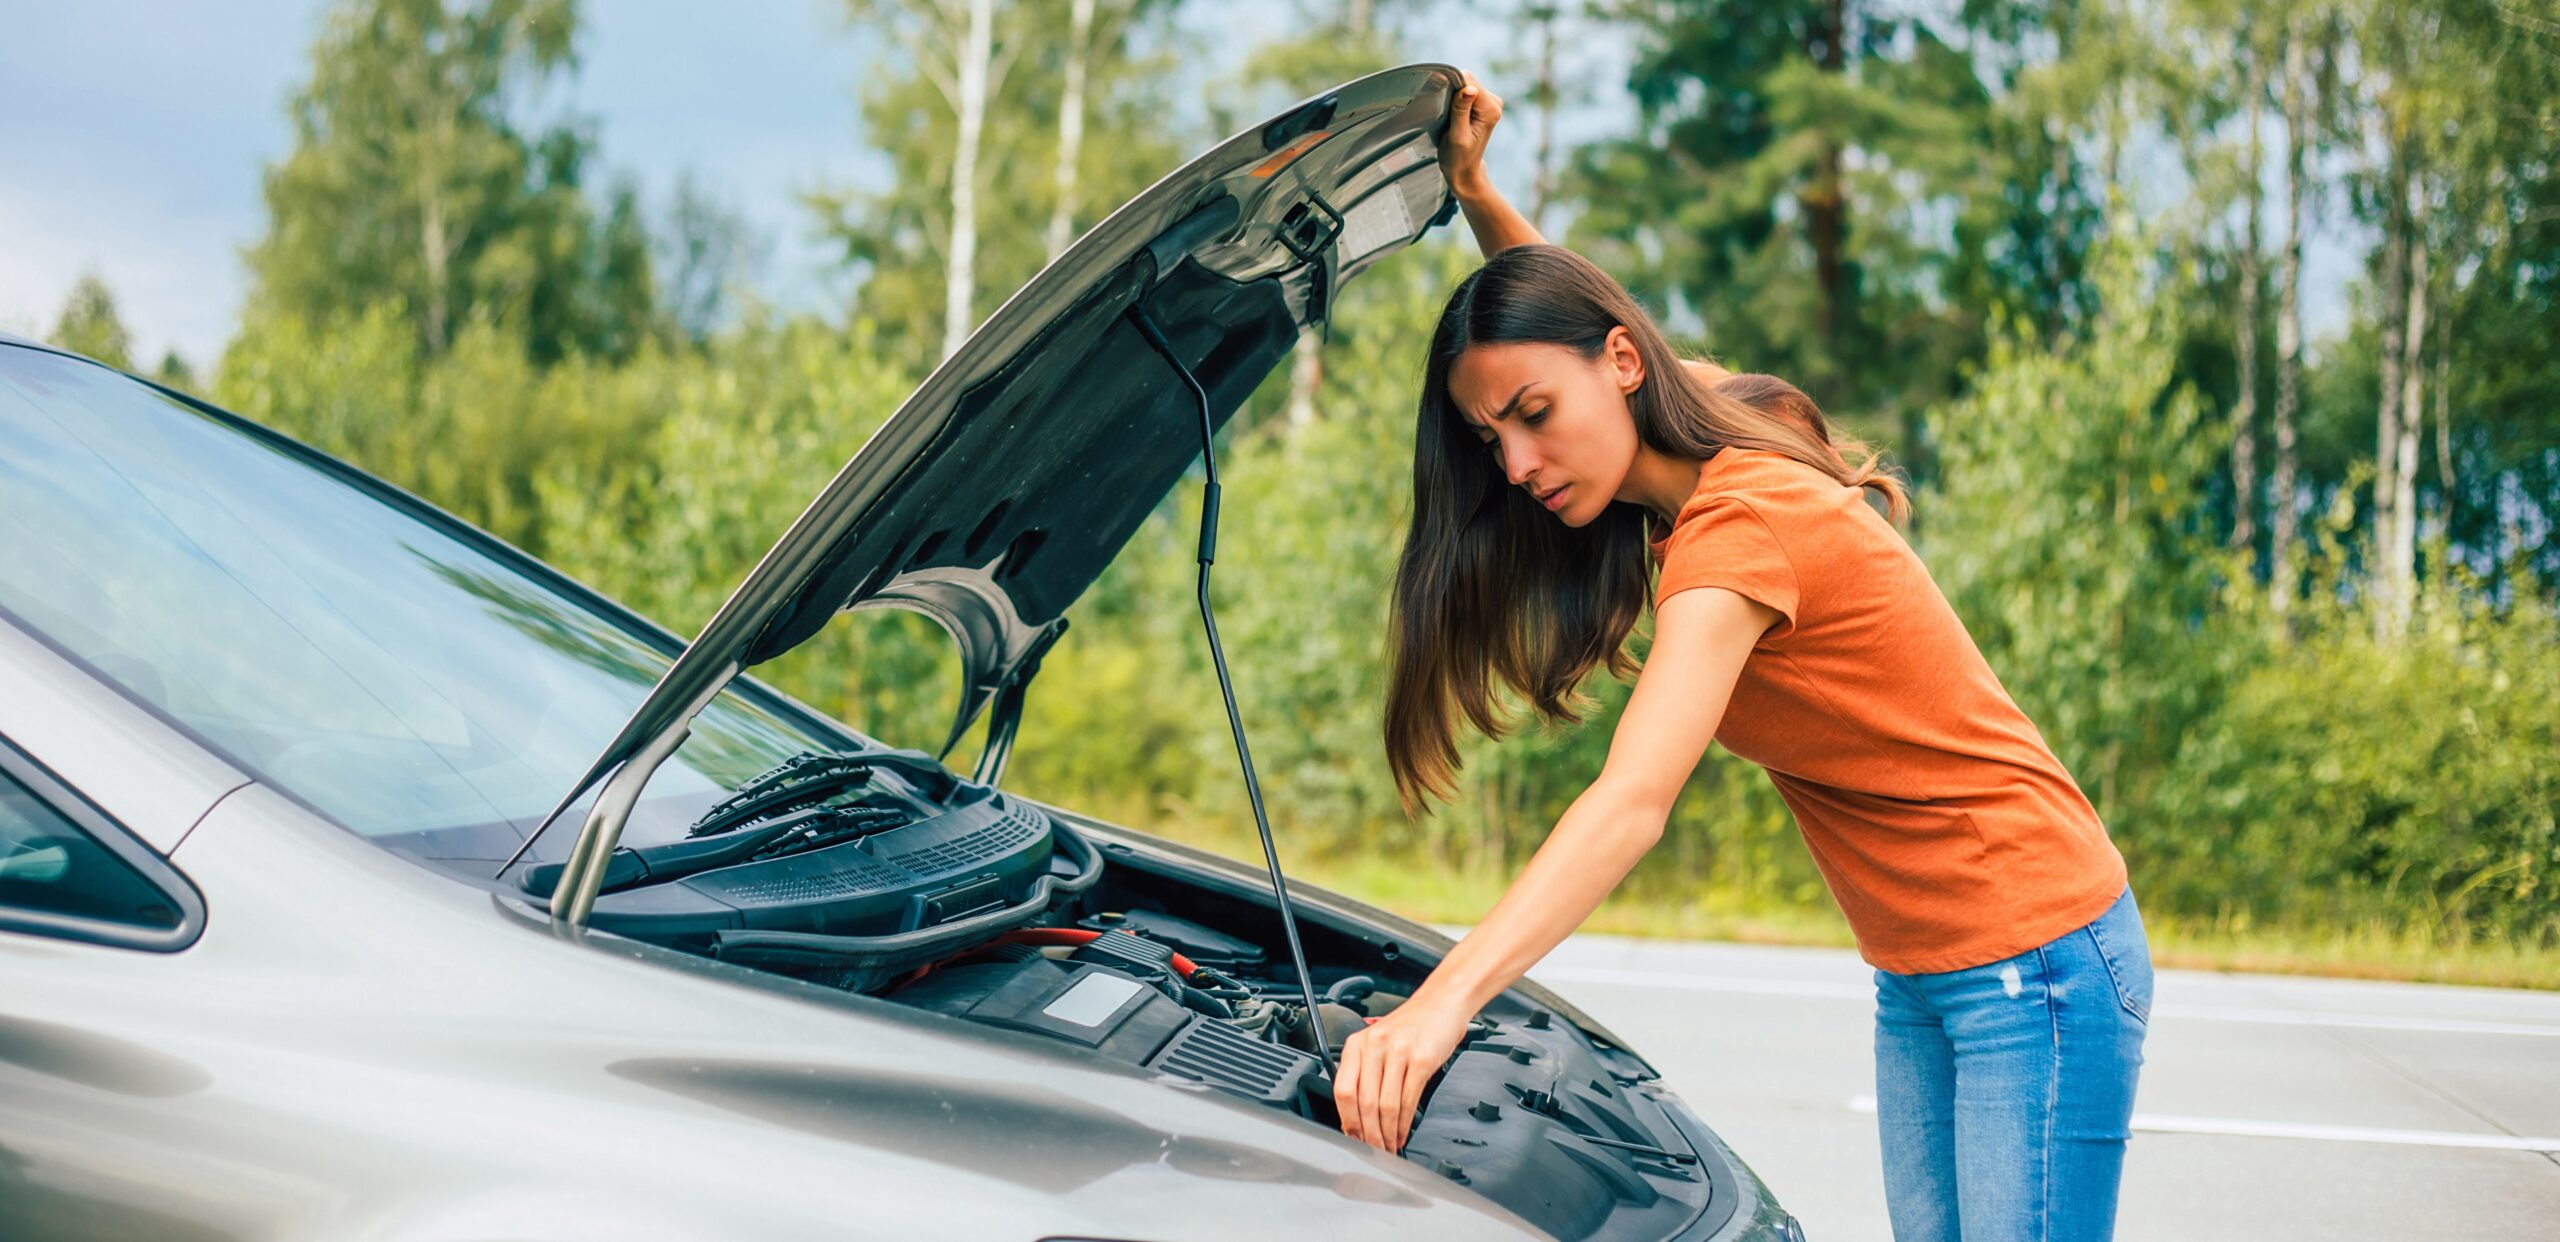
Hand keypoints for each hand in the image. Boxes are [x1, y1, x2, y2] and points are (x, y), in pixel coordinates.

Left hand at [1333, 995, 1472, 1152]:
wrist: (1442, 1002)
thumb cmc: (1411, 1026)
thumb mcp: (1378, 1042)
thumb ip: (1365, 1072)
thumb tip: (1356, 1115)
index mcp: (1357, 1044)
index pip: (1342, 1090)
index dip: (1347, 1120)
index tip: (1352, 1137)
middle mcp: (1375, 1045)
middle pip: (1364, 1102)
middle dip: (1368, 1134)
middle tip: (1373, 1150)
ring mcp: (1399, 1052)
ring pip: (1386, 1105)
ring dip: (1387, 1133)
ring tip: (1389, 1146)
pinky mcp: (1422, 1059)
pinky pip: (1409, 1099)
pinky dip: (1404, 1123)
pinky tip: (1403, 1132)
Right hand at [1438, 70, 1504, 199]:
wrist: (1464, 171)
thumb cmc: (1458, 158)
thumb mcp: (1457, 136)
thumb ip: (1461, 110)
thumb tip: (1469, 88)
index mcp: (1490, 109)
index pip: (1468, 80)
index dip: (1452, 89)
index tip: (1447, 109)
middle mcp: (1494, 103)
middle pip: (1467, 80)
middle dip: (1453, 95)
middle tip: (1450, 118)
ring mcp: (1489, 103)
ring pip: (1465, 84)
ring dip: (1453, 99)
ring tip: (1452, 120)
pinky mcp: (1482, 104)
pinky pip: (1464, 91)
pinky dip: (1455, 101)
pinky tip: (1454, 118)